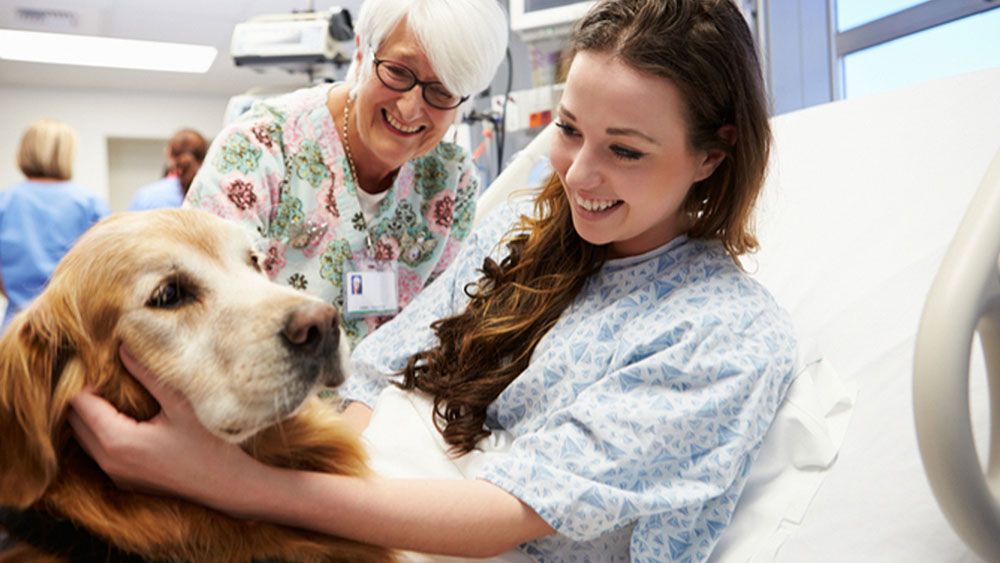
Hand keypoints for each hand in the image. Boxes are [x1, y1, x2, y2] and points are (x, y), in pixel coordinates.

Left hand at [68, 345, 252, 505]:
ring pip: (85, 438)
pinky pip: (99, 452)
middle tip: (110, 377)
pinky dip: (103, 432)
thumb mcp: (180, 404)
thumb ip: (147, 375)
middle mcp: (108, 462)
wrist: (227, 486)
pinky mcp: (125, 481)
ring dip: (93, 415)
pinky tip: (129, 419)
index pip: (79, 403)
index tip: (107, 366)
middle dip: (86, 396)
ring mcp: (115, 475)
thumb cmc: (209, 445)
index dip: (88, 380)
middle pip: (75, 421)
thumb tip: (123, 347)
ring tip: (118, 395)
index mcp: (117, 441)